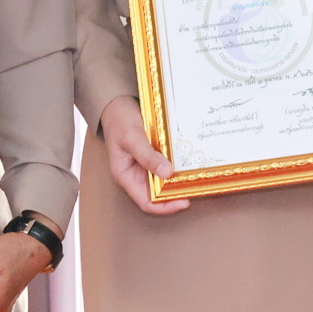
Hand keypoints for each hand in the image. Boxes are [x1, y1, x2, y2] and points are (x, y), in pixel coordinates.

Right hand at [99, 97, 188, 215]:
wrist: (117, 105)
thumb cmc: (119, 121)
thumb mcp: (132, 137)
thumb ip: (147, 156)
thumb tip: (166, 173)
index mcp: (126, 177)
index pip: (146, 203)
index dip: (165, 206)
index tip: (184, 201)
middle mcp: (136, 175)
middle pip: (158, 194)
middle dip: (175, 194)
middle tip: (195, 187)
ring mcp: (145, 167)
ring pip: (164, 181)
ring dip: (178, 180)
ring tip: (195, 177)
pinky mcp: (153, 157)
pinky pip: (167, 167)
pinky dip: (177, 167)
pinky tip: (189, 162)